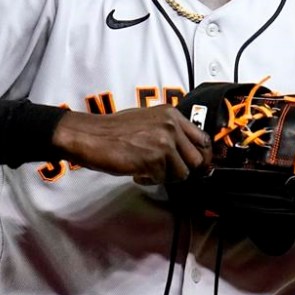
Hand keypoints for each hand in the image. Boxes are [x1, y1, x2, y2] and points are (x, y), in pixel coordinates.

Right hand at [52, 105, 212, 183]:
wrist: (91, 136)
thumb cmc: (115, 130)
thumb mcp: (148, 120)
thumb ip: (169, 131)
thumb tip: (189, 152)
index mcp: (171, 114)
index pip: (202, 139)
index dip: (201, 156)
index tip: (194, 165)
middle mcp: (171, 126)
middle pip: (198, 159)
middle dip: (184, 169)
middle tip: (167, 171)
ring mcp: (164, 142)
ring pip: (182, 172)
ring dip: (166, 176)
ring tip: (147, 170)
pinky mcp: (154, 159)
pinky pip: (163, 179)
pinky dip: (151, 180)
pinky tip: (138, 172)